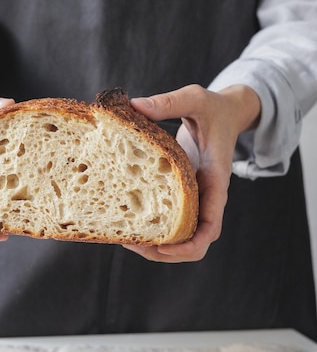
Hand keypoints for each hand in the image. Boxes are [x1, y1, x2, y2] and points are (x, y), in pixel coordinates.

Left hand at [126, 84, 260, 261]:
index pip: (211, 226)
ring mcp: (196, 201)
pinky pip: (172, 225)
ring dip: (157, 247)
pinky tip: (129, 224)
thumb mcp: (195, 99)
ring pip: (182, 239)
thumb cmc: (213, 108)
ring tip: (125, 240)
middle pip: (194, 244)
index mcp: (216, 182)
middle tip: (133, 245)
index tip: (163, 247)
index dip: (189, 244)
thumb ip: (169, 102)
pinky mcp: (184, 198)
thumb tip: (135, 105)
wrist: (225, 113)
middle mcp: (207, 198)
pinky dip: (154, 232)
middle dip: (167, 252)